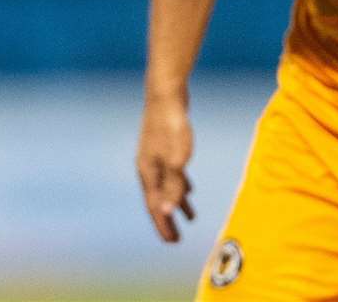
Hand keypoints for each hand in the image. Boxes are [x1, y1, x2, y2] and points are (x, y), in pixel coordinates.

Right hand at [137, 97, 195, 242]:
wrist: (165, 94)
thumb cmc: (171, 125)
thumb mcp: (176, 158)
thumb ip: (172, 185)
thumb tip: (166, 211)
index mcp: (148, 171)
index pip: (154, 205)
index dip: (163, 224)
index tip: (172, 242)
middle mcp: (148, 166)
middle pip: (157, 198)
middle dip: (166, 219)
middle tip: (176, 239)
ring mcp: (155, 156)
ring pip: (165, 186)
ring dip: (175, 203)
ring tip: (189, 217)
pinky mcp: (163, 147)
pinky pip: (171, 174)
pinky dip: (179, 186)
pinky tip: (189, 189)